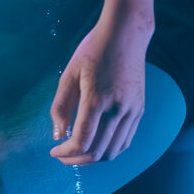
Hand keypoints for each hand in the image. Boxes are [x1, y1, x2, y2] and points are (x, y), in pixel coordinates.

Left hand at [49, 12, 149, 165]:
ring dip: (93, 158)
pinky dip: (109, 150)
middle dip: (76, 160)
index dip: (65, 153)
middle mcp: (118, 109)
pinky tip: (96, 145)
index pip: (82, 141)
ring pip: (113, 151)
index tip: (54, 151)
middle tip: (62, 156)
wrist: (127, 34)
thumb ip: (61, 107)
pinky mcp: (139, 109)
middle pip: (97, 151)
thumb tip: (58, 136)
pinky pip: (125, 141)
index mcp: (97, 99)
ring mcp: (132, 110)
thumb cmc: (94, 50)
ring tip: (78, 154)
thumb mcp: (70, 74)